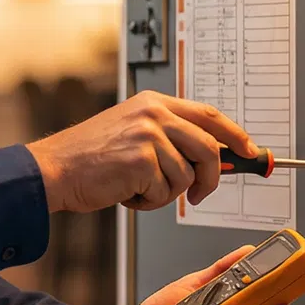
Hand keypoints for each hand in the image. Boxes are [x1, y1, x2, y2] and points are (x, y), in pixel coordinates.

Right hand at [27, 91, 258, 212]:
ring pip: (188, 176)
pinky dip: (150, 201)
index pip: (209, 114)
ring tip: (139, 189)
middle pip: (209, 148)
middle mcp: (153, 114)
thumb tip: (213, 156)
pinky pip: (167, 192)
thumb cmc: (88, 157)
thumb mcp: (131, 131)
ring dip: (167, 193)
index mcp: (153, 102)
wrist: (54, 169)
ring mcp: (148, 135)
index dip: (235, 134)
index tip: (250, 151)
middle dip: (211, 179)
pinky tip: (127, 193)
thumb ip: (169, 136)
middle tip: (199, 195)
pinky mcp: (141, 160)